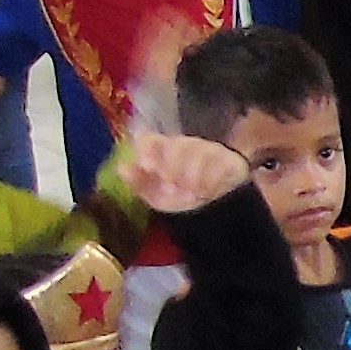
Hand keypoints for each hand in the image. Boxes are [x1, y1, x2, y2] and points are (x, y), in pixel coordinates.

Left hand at [114, 126, 255, 215]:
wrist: (216, 210)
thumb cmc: (181, 197)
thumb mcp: (157, 196)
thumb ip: (139, 183)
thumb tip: (122, 168)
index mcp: (162, 151)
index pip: (151, 139)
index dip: (148, 150)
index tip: (148, 168)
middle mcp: (185, 145)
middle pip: (178, 144)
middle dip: (173, 166)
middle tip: (172, 187)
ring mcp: (208, 150)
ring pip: (199, 151)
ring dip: (192, 175)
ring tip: (192, 194)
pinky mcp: (228, 159)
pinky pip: (219, 164)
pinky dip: (210, 180)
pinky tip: (207, 193)